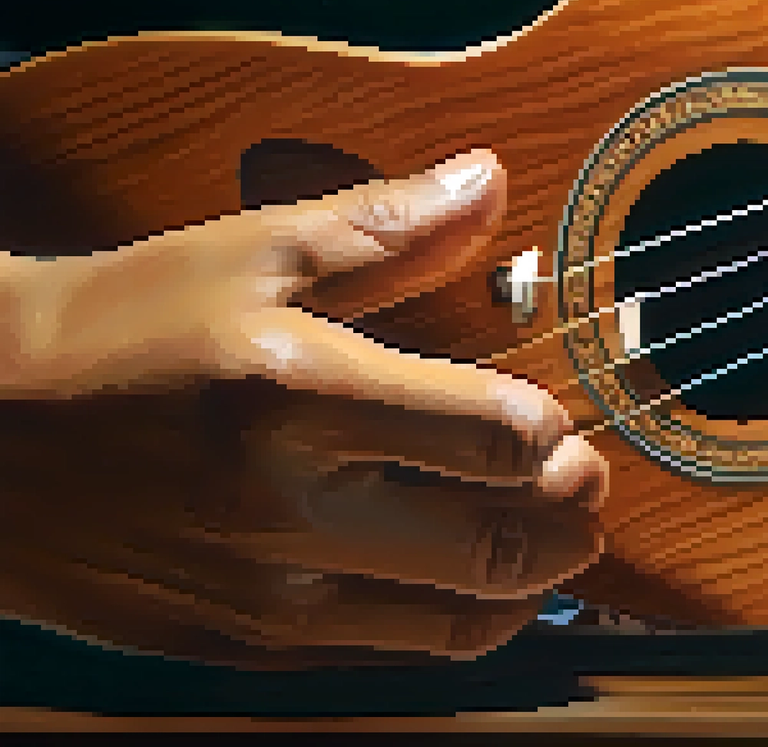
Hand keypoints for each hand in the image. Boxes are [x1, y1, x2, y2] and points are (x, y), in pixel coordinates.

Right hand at [0, 150, 608, 667]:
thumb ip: (383, 226)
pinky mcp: (247, 647)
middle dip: (569, 512)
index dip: (554, 432)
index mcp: (301, 396)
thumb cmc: (114, 330)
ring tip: (549, 538)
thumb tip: (488, 180)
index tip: (555, 416)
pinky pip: (395, 656)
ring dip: (534, 581)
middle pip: (500, 542)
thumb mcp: (245, 254)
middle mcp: (292, 510)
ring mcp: (271, 595)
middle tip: (584, 482)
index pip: (497, 435)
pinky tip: (473, 588)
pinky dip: (461, 626)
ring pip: (462, 618)